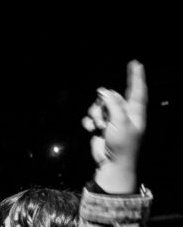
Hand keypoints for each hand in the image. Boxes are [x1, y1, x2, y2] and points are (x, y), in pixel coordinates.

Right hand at [83, 61, 145, 192]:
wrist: (112, 164)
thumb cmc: (122, 144)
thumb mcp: (120, 122)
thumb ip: (113, 104)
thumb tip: (103, 90)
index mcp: (134, 111)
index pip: (136, 90)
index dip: (136, 76)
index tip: (135, 63)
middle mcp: (123, 113)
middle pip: (110, 97)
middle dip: (103, 104)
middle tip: (104, 119)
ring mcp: (110, 120)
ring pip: (98, 106)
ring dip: (95, 115)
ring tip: (99, 127)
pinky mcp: (99, 127)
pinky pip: (90, 117)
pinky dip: (89, 123)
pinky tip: (92, 130)